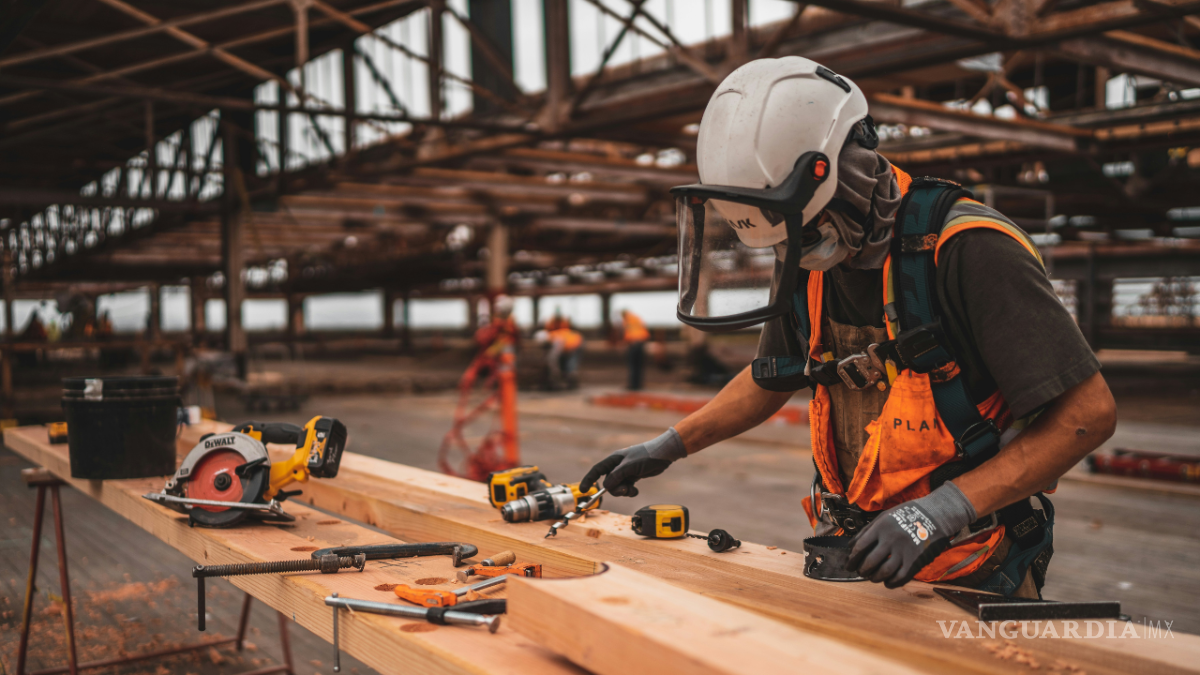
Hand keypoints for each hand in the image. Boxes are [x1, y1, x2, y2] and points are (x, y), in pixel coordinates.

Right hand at [580, 428, 686, 496]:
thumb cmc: (647, 456)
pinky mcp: (633, 476)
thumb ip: (617, 476)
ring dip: (623, 491)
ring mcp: (625, 472)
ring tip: (632, 490)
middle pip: (608, 482)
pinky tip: (636, 490)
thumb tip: (605, 486)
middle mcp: (618, 466)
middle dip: (614, 489)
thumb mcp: (630, 466)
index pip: (597, 470)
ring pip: (617, 486)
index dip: (589, 480)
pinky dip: (629, 491)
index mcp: (614, 460)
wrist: (664, 454)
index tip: (584, 491)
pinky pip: (626, 487)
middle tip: (625, 490)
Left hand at [847, 482, 976, 587]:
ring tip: (873, 577)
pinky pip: (900, 577)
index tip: (849, 565)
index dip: (852, 559)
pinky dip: (891, 583)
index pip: (859, 547)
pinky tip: (887, 582)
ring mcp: (903, 551)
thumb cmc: (907, 515)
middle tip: (861, 572)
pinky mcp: (915, 561)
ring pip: (883, 572)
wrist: (935, 515)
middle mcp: (890, 539)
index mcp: (881, 527)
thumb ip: (867, 531)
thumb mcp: (884, 517)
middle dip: (862, 570)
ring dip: (875, 578)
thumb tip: (850, 547)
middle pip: (870, 562)